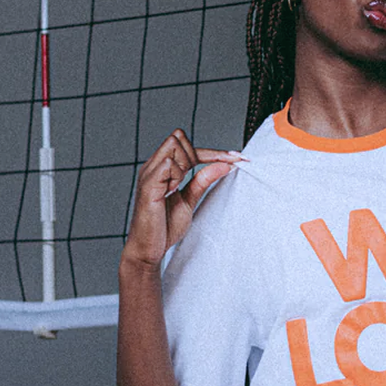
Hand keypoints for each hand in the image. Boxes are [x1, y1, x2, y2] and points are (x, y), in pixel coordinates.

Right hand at [122, 130, 239, 268]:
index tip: (238, 157)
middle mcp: (154, 166)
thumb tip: (224, 165)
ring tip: (177, 188)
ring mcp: (149, 174)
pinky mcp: (148, 185)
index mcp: (162, 168)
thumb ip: (203, 181)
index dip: (215, 151)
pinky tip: (171, 191)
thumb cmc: (164, 226)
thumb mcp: (189, 200)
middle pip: (178, 137)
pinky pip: (166, 164)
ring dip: (185, 164)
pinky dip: (176, 175)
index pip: (189, 146)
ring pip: (173, 145)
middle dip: (198, 154)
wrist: (148, 249)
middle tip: (195, 179)